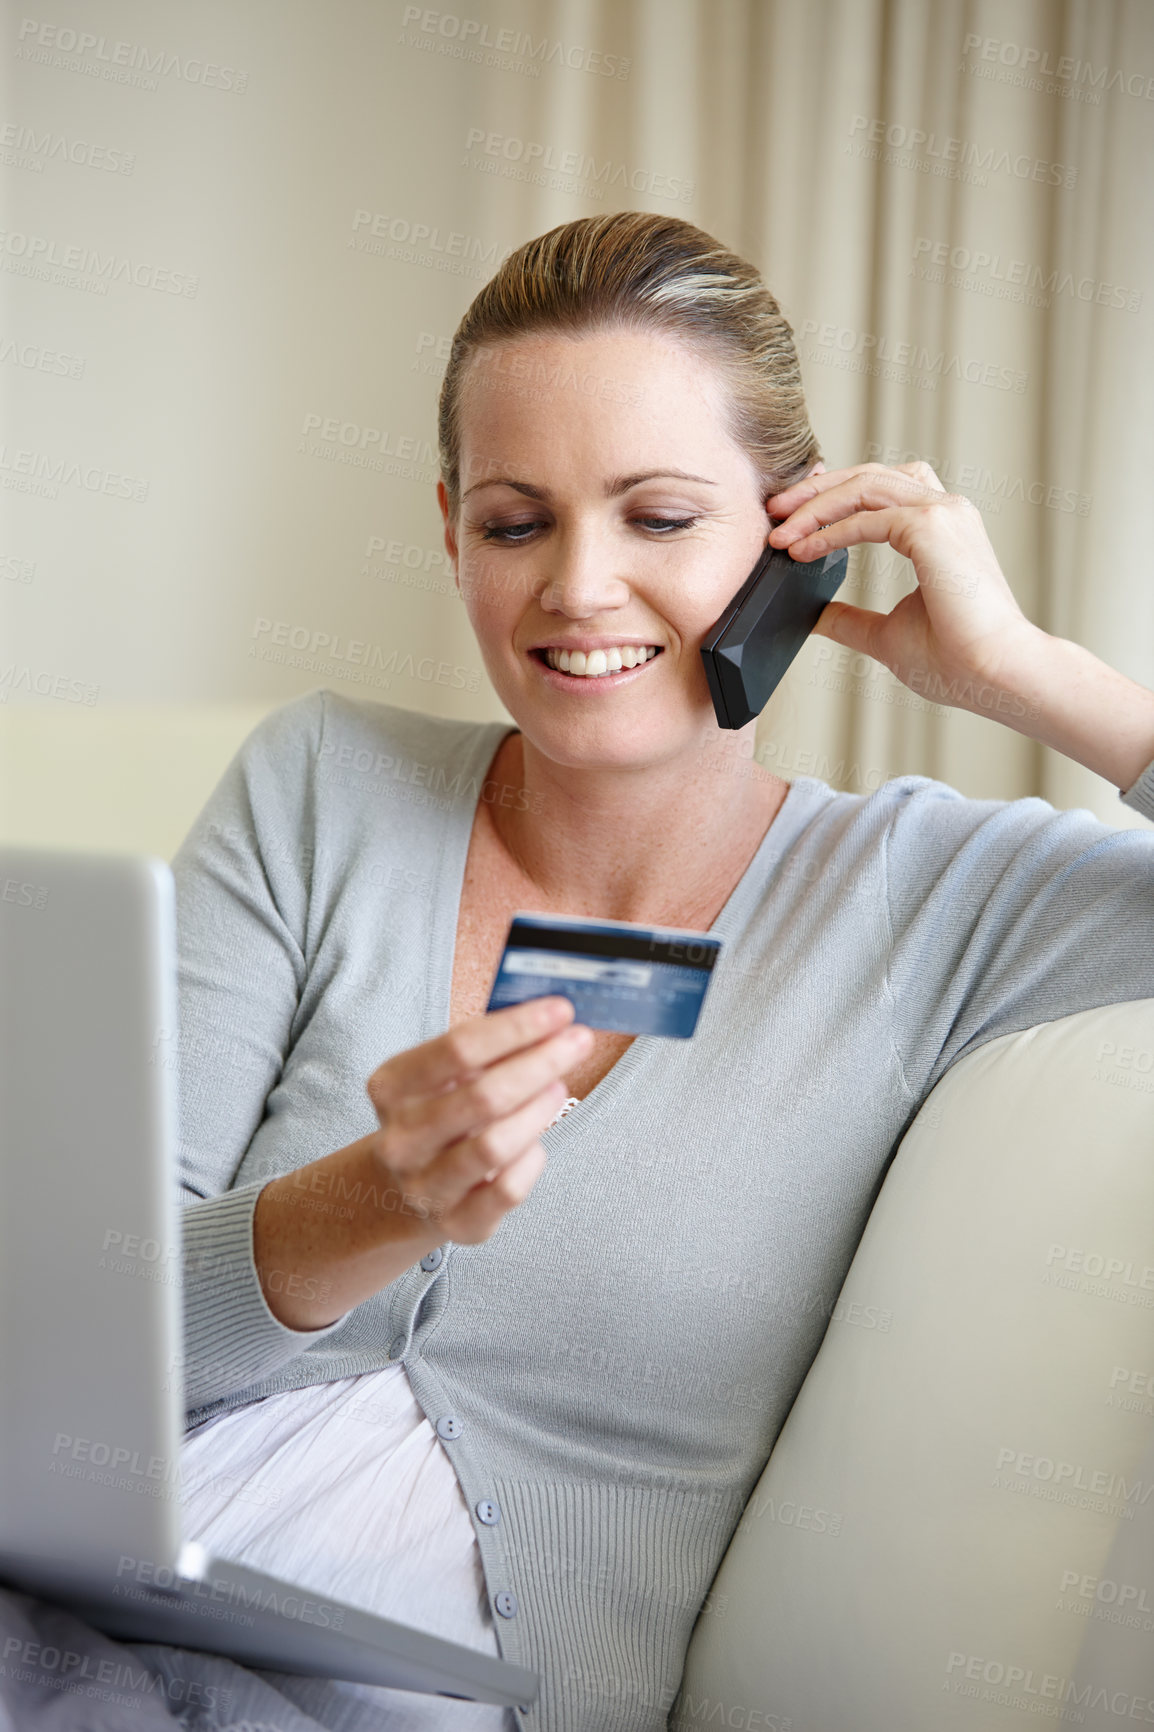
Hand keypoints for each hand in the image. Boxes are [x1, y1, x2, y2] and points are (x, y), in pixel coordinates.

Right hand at [364, 996, 590, 1245]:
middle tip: (578, 1041)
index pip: (457, 1048)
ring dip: (539, 1109)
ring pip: (495, 1146)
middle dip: (541, 1062)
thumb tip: (550, 1019)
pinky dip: (532, 1158)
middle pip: (482, 1096)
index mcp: (392, 1088)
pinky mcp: (458, 1223)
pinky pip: (508, 1190)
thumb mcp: (443, 1075)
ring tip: (559, 1087)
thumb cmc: (438, 1114)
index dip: (515, 1027)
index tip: (560, 1010)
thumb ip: (486, 1047)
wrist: (403, 1190)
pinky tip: (536, 1141)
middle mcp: (402, 1139)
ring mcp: (426, 1186)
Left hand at [766, 459, 1042, 716]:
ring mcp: (943, 513)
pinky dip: (829, 530)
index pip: (881, 489)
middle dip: (814, 490)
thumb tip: (814, 617)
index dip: (833, 496)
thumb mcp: (887, 634)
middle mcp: (947, 510)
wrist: (996, 674)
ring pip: (864, 485)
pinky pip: (867, 515)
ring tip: (780, 531)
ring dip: (815, 504)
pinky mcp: (932, 526)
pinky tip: (802, 551)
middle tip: (773, 510)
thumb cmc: (958, 660)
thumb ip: (851, 619)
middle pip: (868, 475)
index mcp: (942, 528)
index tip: (792, 518)